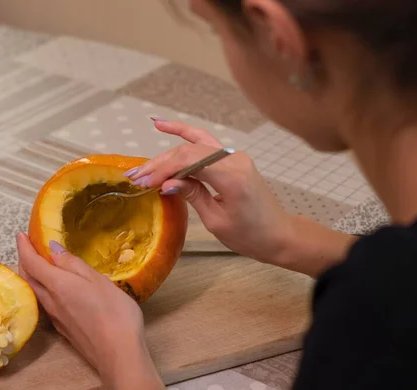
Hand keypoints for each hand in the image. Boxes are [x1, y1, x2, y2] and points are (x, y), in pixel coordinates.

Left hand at [16, 233, 169, 389]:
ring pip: (33, 291)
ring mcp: (55, 317)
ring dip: (30, 275)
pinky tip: (53, 288)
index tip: (20, 234)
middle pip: (27, 277)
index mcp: (57, 284)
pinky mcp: (62, 328)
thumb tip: (52, 248)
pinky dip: (41, 289)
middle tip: (27, 246)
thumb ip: (73, 264)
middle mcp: (50, 301)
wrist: (117, 354)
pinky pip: (43, 303)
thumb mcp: (97, 280)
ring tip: (37, 264)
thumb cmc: (113, 312)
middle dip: (24, 260)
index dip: (24, 247)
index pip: (32, 262)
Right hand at [128, 119, 356, 275]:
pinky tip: (165, 126)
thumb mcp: (217, 221)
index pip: (189, 162)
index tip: (143, 183)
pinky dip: (185, 135)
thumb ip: (192, 195)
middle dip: (160, 164)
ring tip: (143, 163)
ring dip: (167, 152)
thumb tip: (166, 184)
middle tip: (136, 177)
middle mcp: (234, 159)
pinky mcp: (232, 160)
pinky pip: (205, 144)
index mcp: (232, 176)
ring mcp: (234, 156)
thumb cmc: (251, 235)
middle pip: (189, 151)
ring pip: (194, 145)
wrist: (280, 235)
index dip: (163, 170)